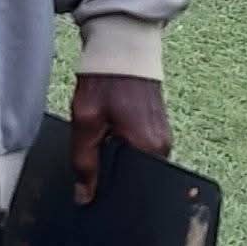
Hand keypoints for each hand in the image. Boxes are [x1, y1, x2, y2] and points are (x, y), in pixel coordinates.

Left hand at [70, 73, 171, 205]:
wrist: (121, 48)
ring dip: (114, 157)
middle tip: (91, 156)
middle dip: (110, 173)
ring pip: (134, 164)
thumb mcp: (86, 121)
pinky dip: (121, 147)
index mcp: (149, 150)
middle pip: (134, 177)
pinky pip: (138, 150)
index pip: (132, 189)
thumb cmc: (105, 81)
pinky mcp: (157, 130)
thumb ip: (84, 162)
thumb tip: (84, 197)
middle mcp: (163, 148)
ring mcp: (162, 139)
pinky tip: (108, 134)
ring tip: (100, 139)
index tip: (90, 189)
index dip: (108, 191)